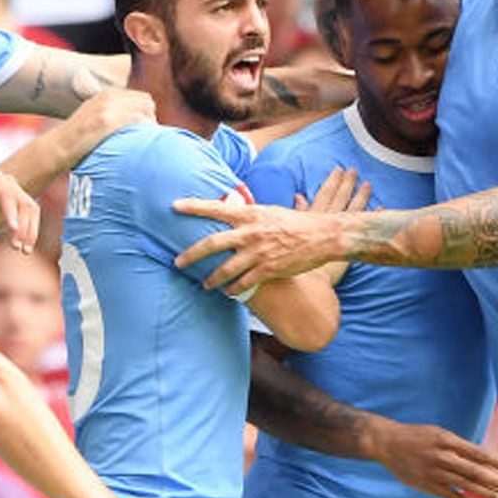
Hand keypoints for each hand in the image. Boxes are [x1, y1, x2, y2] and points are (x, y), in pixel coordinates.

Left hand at [0, 158, 41, 252]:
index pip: (8, 195)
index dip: (12, 213)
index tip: (13, 231)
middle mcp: (3, 182)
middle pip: (25, 203)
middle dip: (26, 225)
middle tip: (19, 248)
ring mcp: (7, 192)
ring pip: (29, 209)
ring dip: (30, 229)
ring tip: (23, 250)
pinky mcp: (6, 202)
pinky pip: (23, 215)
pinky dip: (25, 229)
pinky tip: (21, 245)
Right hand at [62, 88, 154, 161]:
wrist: (59, 147)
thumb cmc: (78, 138)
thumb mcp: (93, 115)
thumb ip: (112, 112)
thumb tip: (134, 121)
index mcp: (107, 94)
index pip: (141, 98)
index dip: (146, 114)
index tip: (144, 129)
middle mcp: (109, 97)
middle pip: (147, 102)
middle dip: (150, 118)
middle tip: (147, 136)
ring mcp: (108, 108)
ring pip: (146, 110)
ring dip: (150, 125)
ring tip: (145, 141)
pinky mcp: (108, 121)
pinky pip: (138, 121)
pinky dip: (144, 131)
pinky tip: (141, 142)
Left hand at [171, 199, 345, 295]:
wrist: (324, 236)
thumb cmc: (297, 223)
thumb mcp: (270, 212)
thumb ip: (248, 216)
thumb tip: (230, 213)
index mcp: (251, 213)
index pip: (216, 208)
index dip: (193, 206)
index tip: (174, 206)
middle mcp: (251, 232)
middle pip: (212, 244)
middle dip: (191, 254)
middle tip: (177, 262)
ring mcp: (259, 252)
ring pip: (225, 269)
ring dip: (212, 279)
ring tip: (205, 284)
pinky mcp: (268, 269)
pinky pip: (243, 283)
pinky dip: (233, 289)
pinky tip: (228, 292)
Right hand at [296, 167, 371, 286]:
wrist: (301, 283)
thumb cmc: (288, 261)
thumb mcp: (287, 233)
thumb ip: (296, 214)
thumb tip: (299, 196)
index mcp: (312, 219)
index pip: (324, 195)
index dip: (332, 182)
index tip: (339, 169)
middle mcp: (327, 223)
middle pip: (340, 199)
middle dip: (348, 184)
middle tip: (355, 170)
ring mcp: (339, 236)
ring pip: (353, 210)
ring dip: (361, 196)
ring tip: (368, 184)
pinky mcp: (348, 249)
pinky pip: (363, 230)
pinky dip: (372, 218)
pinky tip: (380, 209)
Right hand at [363, 415, 497, 497]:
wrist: (387, 443)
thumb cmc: (416, 436)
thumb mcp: (438, 433)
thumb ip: (457, 445)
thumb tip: (481, 456)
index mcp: (448, 441)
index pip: (477, 453)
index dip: (494, 462)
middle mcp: (443, 457)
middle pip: (475, 471)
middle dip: (495, 481)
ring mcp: (435, 472)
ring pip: (466, 485)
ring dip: (486, 493)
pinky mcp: (427, 485)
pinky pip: (451, 496)